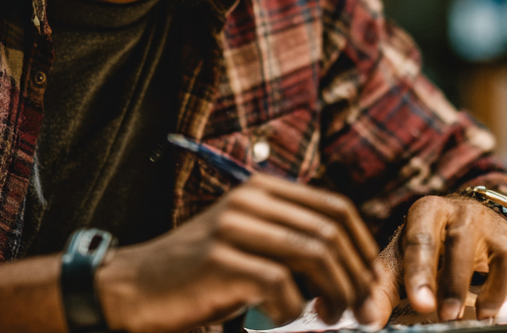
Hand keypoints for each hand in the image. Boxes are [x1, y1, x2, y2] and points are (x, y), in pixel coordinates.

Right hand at [93, 174, 380, 332]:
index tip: (372, 283)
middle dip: (357, 276)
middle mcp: (250, 200)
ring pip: (315, 254)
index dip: (364, 247)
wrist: (135, 289)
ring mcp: (234, 228)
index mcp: (262, 190)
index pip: (337, 207)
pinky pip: (281, 284)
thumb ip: (293, 241)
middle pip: (332, 232)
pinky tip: (282, 317)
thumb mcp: (249, 243)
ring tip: (330, 316)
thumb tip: (356, 270)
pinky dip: (292, 308)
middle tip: (362, 311)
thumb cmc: (200, 274)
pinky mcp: (221, 261)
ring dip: (335, 293)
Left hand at [357, 195, 506, 323]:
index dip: (419, 273)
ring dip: (493, 293)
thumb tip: (366, 319)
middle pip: (462, 245)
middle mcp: (467, 212)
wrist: (477, 223)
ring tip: (481, 314)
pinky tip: (503, 298)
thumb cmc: (433, 245)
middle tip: (446, 315)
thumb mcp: (404, 257)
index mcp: (429, 211)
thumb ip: (383, 287)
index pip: (421, 240)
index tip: (420, 303)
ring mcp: (502, 227)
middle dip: (455, 284)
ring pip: (505, 258)